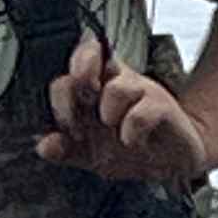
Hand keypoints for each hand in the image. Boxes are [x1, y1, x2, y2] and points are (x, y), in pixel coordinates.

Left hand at [37, 33, 211, 183]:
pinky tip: (133, 142)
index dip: (62, 94)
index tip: (66, 124)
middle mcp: (115, 82)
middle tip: (79, 122)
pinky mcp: (162, 107)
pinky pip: (142, 112)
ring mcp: (141, 91)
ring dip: (109, 116)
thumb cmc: (131, 150)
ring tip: (116, 136)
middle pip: (87, 57)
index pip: (70, 69)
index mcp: (94, 90)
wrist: (174, 161)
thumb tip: (44, 146)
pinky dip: (132, 130)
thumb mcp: (91, 155)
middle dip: (77, 87)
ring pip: (116, 88)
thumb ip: (67, 150)